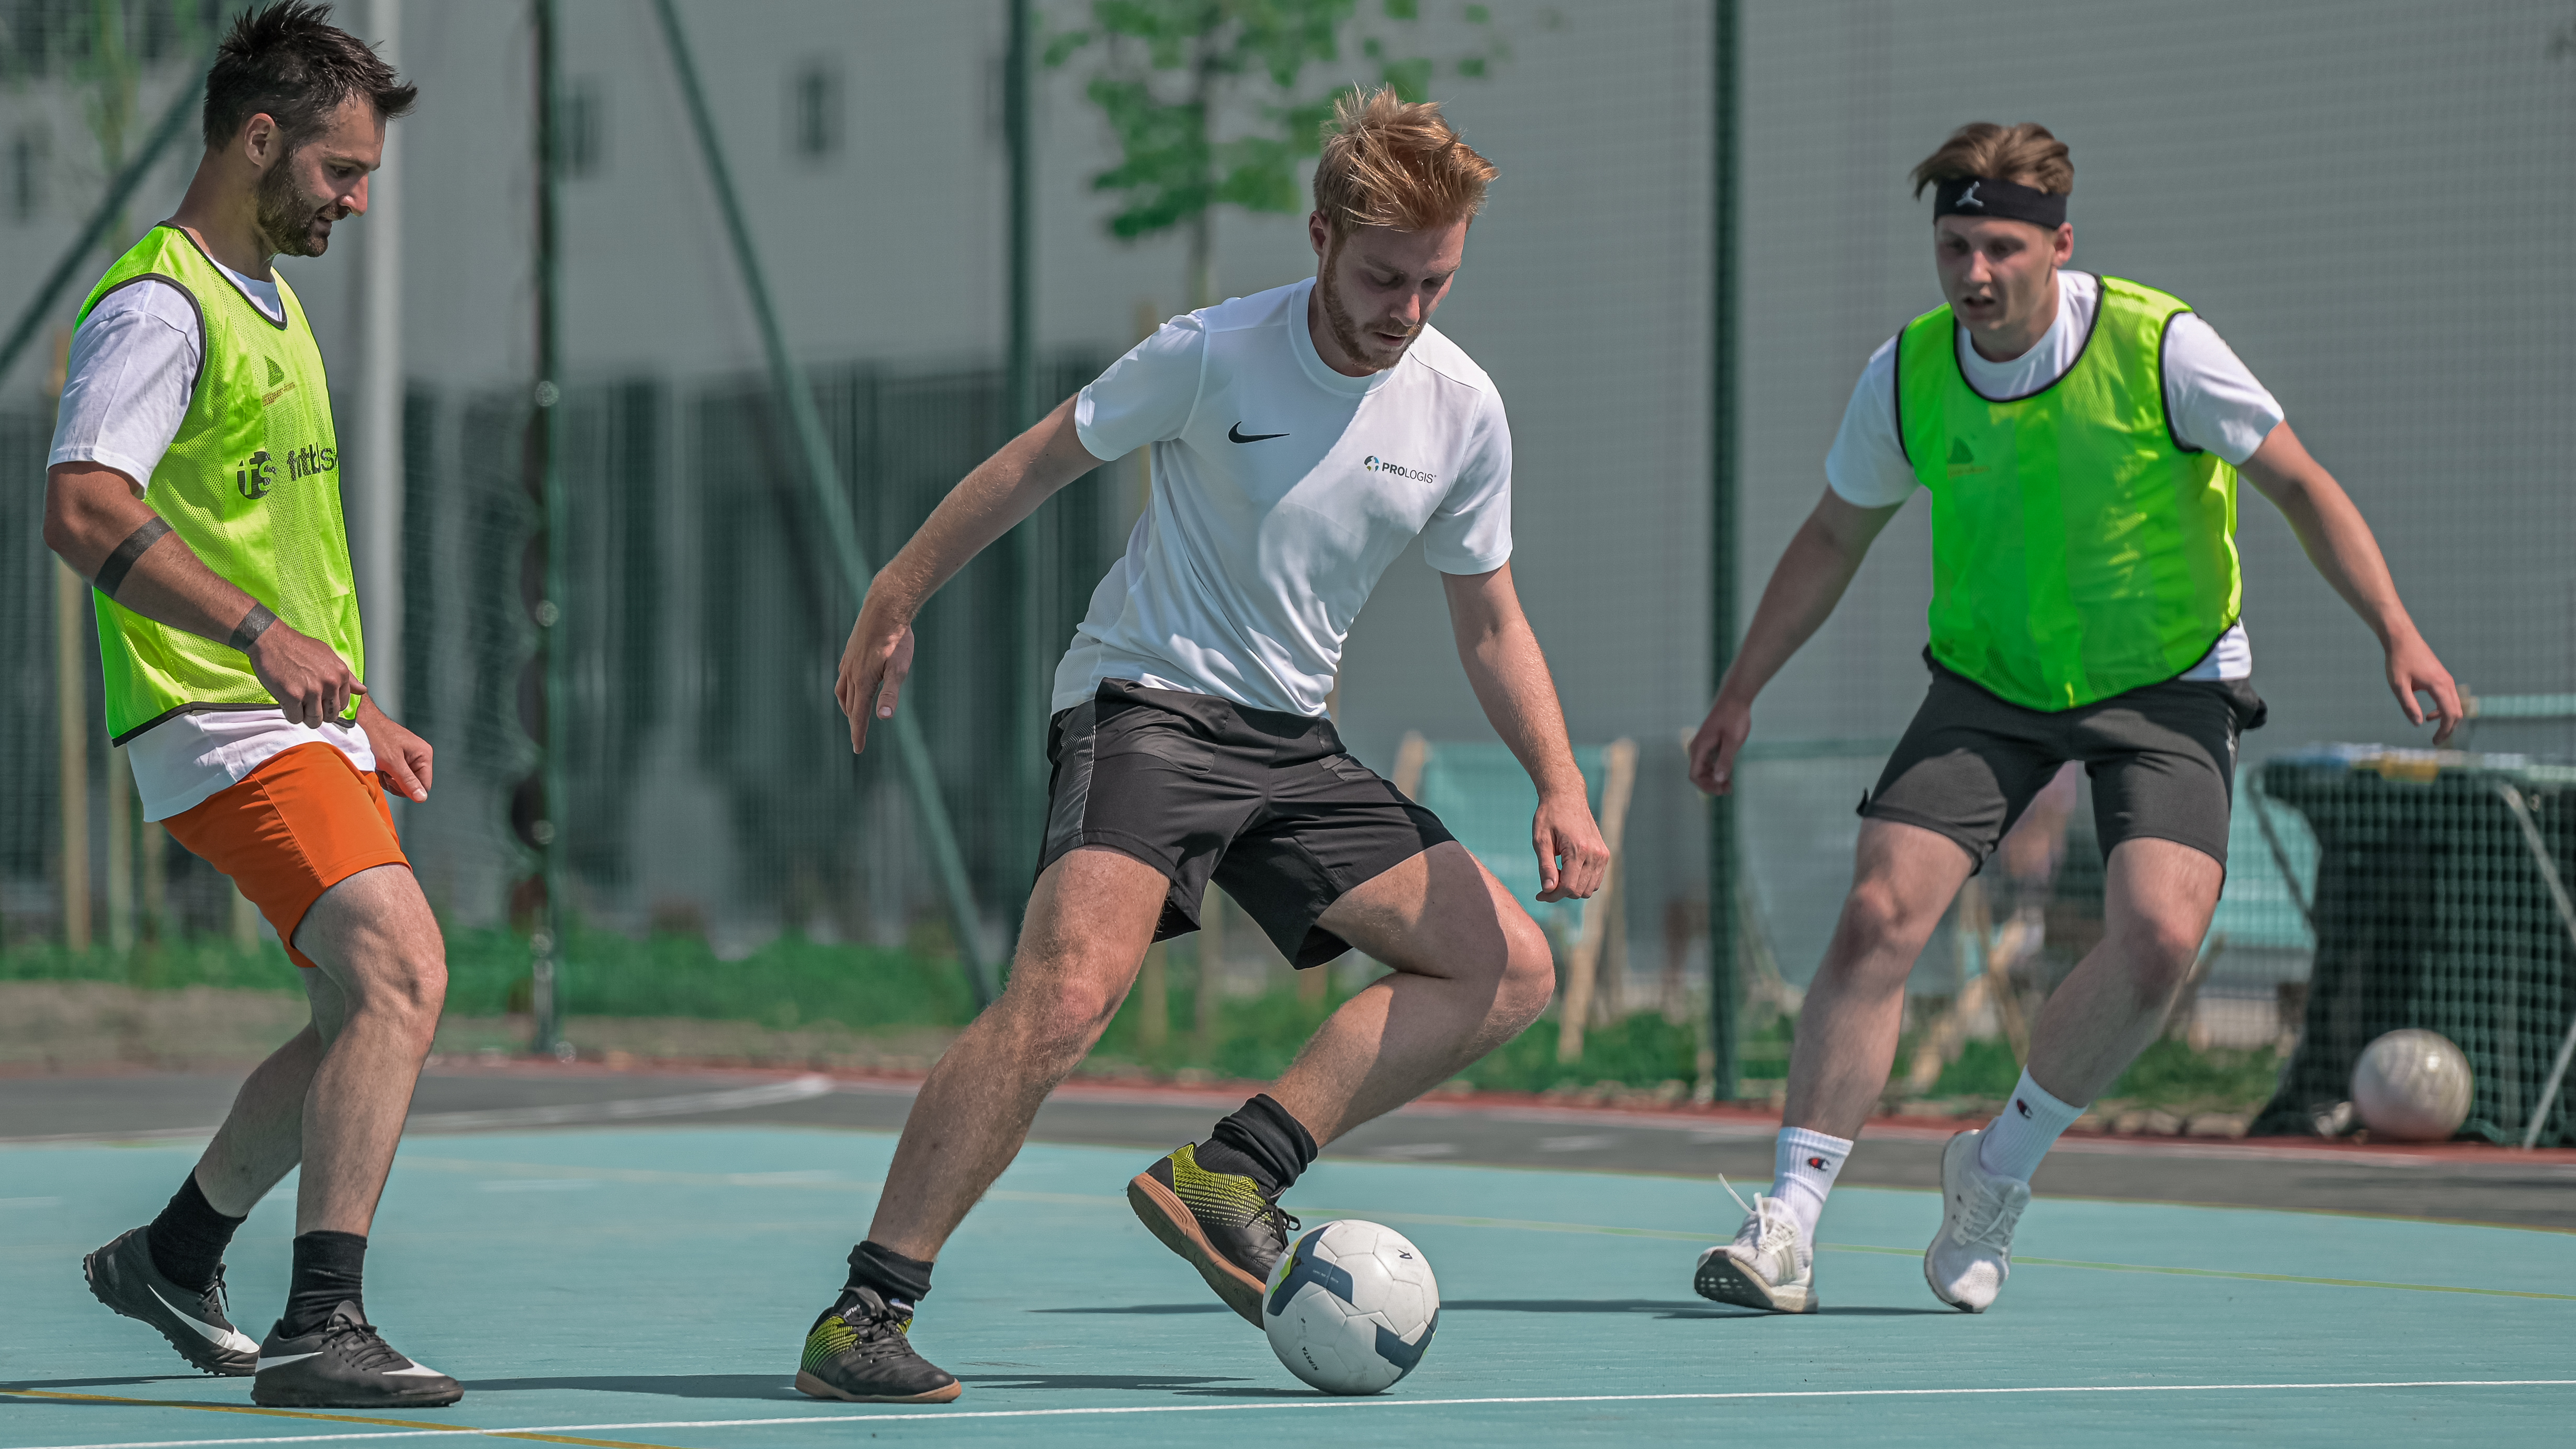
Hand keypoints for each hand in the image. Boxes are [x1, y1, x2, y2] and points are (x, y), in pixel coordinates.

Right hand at [246, 620, 363, 728]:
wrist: (272, 639)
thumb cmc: (298, 647)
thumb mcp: (328, 656)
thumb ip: (347, 677)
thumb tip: (363, 690)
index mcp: (340, 674)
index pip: (343, 705)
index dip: (329, 706)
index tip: (319, 700)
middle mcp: (330, 683)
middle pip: (330, 716)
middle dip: (318, 714)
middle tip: (306, 704)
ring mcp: (312, 690)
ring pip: (314, 721)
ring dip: (304, 716)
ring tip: (296, 702)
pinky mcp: (293, 696)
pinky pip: (295, 719)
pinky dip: (290, 714)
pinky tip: (286, 701)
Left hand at [357, 699, 433, 801]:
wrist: (364, 722)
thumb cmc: (378, 738)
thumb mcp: (392, 762)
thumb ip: (407, 781)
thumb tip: (422, 799)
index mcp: (424, 755)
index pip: (424, 785)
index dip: (408, 789)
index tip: (392, 780)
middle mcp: (420, 756)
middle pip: (414, 784)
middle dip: (397, 783)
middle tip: (385, 773)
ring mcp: (410, 757)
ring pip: (404, 782)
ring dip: (390, 780)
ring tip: (381, 767)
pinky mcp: (400, 758)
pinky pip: (397, 775)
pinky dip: (386, 774)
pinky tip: (379, 766)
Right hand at [834, 601, 916, 752]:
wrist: (885, 607)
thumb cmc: (897, 639)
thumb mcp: (899, 669)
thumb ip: (891, 694)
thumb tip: (884, 718)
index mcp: (863, 681)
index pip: (859, 715)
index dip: (858, 733)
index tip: (858, 750)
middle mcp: (851, 674)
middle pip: (850, 706)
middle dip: (854, 723)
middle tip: (857, 739)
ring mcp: (848, 662)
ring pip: (842, 692)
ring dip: (847, 707)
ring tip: (853, 715)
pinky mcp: (849, 652)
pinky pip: (842, 677)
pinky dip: (845, 689)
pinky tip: (851, 686)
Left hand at [1532, 790, 1609, 902]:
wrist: (1567, 796)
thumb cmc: (1549, 816)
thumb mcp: (1540, 840)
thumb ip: (1545, 866)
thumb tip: (1548, 890)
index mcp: (1579, 850)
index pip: (1569, 888)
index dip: (1552, 896)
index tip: (1539, 895)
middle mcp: (1595, 854)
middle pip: (1579, 891)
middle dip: (1561, 892)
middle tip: (1546, 882)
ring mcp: (1602, 855)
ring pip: (1589, 889)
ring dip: (1572, 888)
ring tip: (1557, 872)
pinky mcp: (1604, 854)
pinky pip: (1595, 880)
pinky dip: (1582, 881)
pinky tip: (1568, 870)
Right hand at [1687, 692, 1752, 794]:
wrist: (1736, 698)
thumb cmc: (1734, 717)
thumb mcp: (1732, 742)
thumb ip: (1725, 761)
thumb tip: (1718, 780)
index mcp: (1699, 748)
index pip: (1694, 775)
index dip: (1706, 786)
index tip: (1721, 790)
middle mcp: (1698, 747)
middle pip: (1699, 773)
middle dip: (1712, 784)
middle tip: (1729, 789)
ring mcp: (1704, 745)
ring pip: (1704, 768)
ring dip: (1715, 778)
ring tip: (1730, 785)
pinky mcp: (1711, 742)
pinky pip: (1710, 761)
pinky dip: (1718, 769)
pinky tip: (1729, 772)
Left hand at [2385, 629, 2462, 746]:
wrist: (2402, 638)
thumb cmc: (2398, 661)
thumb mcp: (2398, 685)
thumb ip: (2408, 705)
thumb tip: (2418, 723)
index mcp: (2439, 685)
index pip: (2449, 714)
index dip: (2444, 731)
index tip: (2434, 742)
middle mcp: (2448, 682)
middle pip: (2457, 712)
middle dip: (2449, 729)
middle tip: (2436, 741)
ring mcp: (2447, 679)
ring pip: (2455, 705)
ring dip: (2447, 720)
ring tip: (2434, 731)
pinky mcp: (2443, 677)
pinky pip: (2449, 698)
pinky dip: (2444, 710)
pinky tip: (2429, 715)